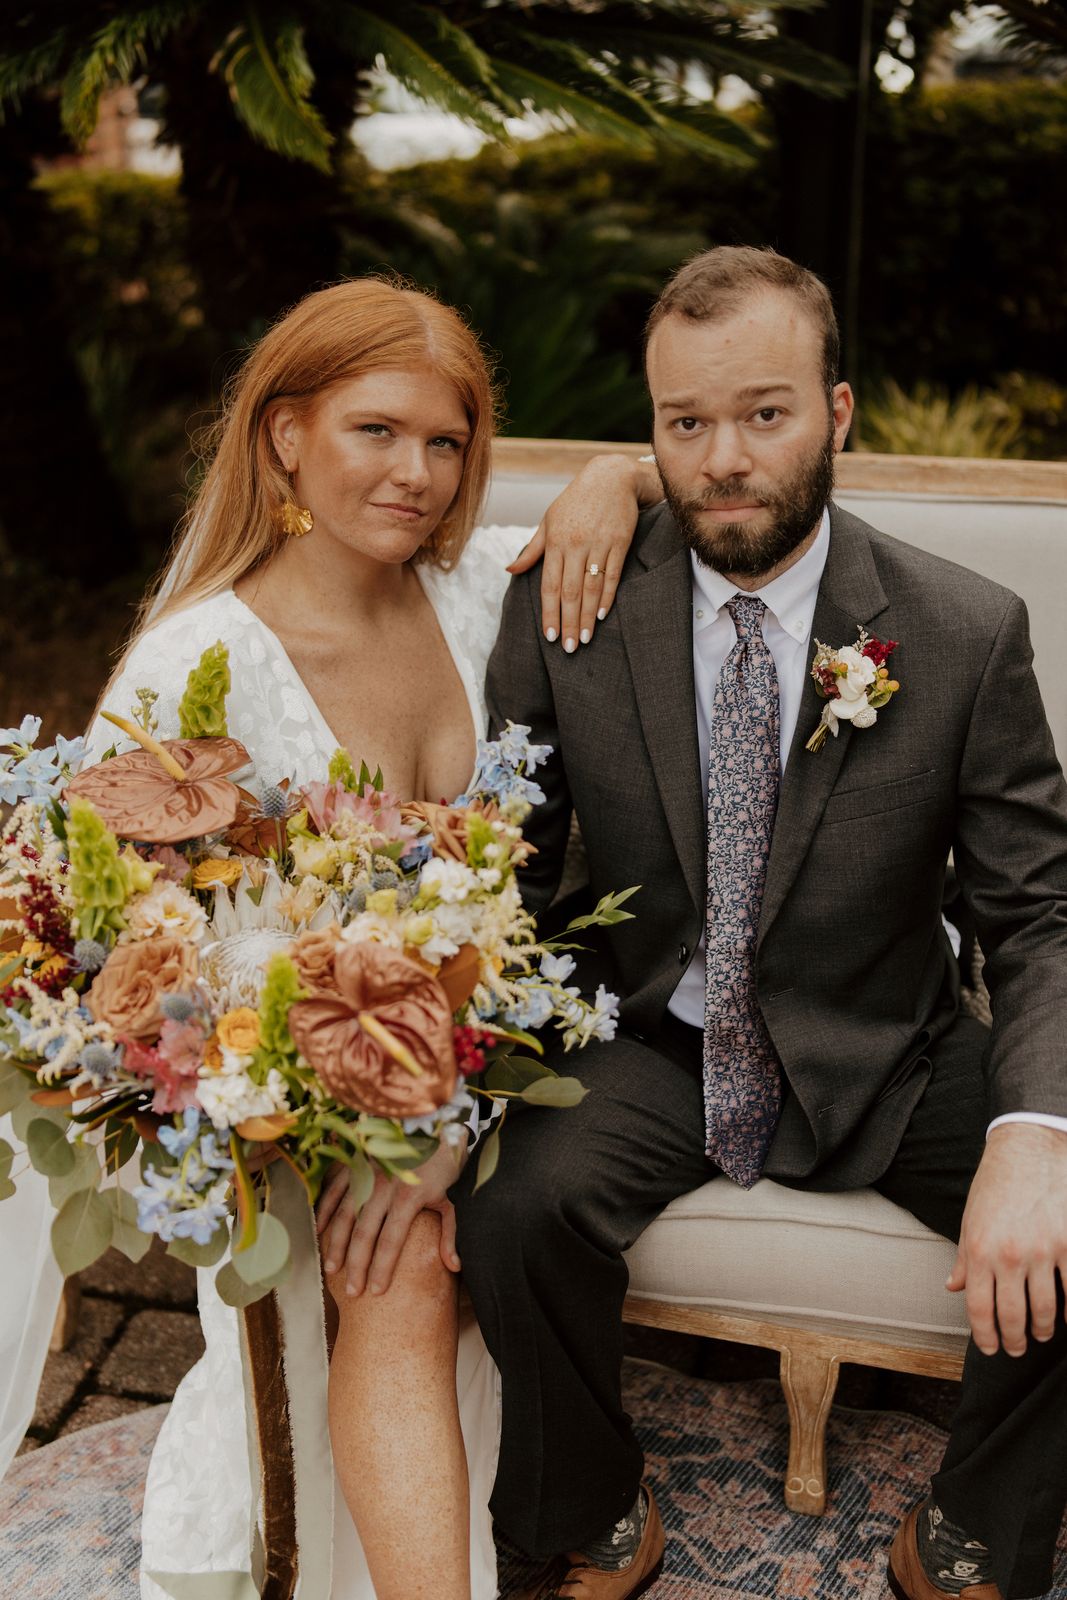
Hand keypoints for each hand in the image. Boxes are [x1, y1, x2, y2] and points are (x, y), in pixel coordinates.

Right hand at [315, 1137, 467, 1297]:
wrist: (434, 1121)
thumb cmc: (446, 1163)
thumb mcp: (455, 1197)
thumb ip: (452, 1232)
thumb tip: (454, 1266)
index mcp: (408, 1197)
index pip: (391, 1241)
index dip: (381, 1268)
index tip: (375, 1291)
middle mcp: (383, 1187)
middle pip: (365, 1233)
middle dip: (356, 1265)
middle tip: (351, 1291)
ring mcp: (366, 1173)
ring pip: (345, 1215)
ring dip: (336, 1243)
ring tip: (331, 1269)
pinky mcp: (356, 1163)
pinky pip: (335, 1190)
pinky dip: (325, 1211)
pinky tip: (318, 1232)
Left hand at [509, 453, 662, 651]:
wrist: (611, 477)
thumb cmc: (576, 501)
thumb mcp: (549, 521)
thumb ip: (532, 549)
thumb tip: (510, 570)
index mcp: (555, 541)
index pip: (549, 584)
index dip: (549, 612)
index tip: (550, 636)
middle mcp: (575, 545)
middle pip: (570, 591)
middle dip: (568, 622)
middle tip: (568, 649)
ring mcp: (599, 544)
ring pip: (591, 587)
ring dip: (588, 616)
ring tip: (585, 639)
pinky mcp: (620, 542)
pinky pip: (613, 575)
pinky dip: (607, 596)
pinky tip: (602, 615)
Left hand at [947, 1123, 1066, 1355]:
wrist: (1028, 1148)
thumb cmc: (996, 1183)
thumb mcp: (971, 1218)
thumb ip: (965, 1257)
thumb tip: (954, 1287)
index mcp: (980, 1249)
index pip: (979, 1308)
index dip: (984, 1336)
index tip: (990, 1348)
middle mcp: (1010, 1254)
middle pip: (1013, 1316)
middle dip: (1015, 1340)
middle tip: (1017, 1349)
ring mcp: (1043, 1250)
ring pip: (1045, 1309)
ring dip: (1043, 1329)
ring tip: (1041, 1334)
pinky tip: (1066, 1317)